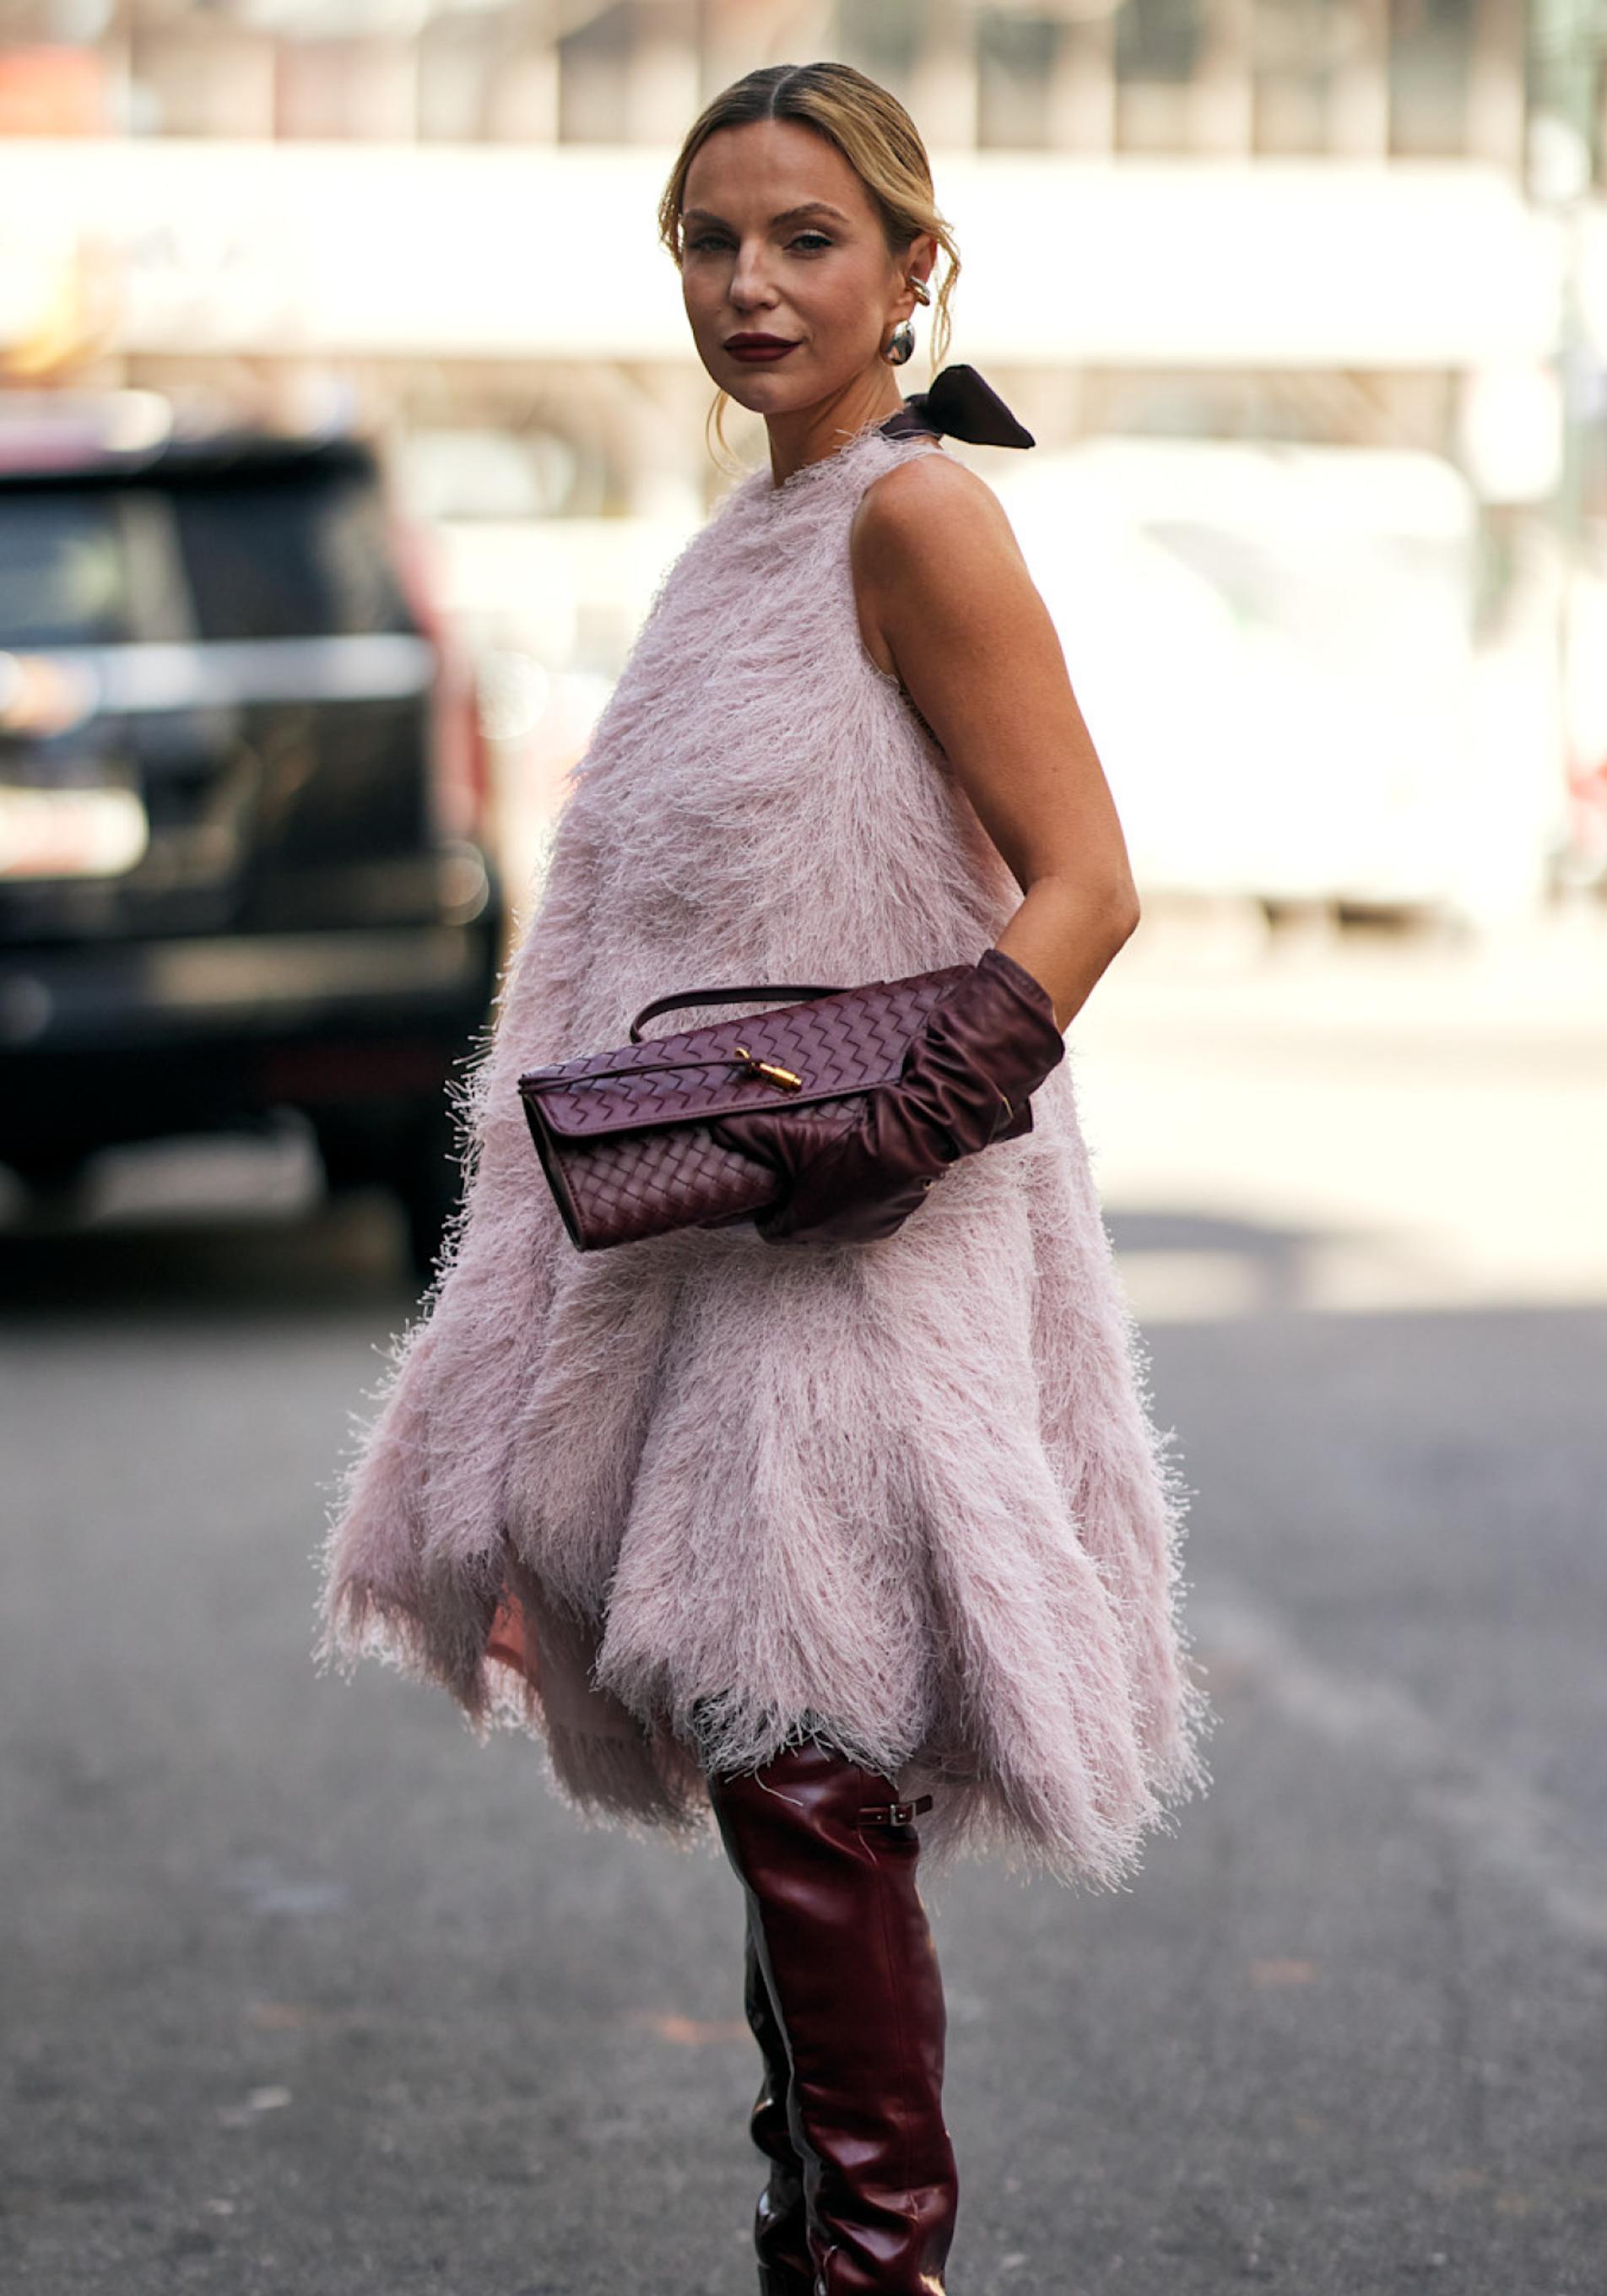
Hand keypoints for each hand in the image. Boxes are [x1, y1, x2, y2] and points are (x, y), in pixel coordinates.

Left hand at [710, 1099, 943, 1245]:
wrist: (908, 1146)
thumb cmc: (847, 1148)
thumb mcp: (792, 1136)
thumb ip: (752, 1133)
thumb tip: (719, 1129)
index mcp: (804, 1225)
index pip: (770, 1230)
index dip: (764, 1211)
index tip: (764, 1195)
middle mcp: (833, 1236)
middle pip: (803, 1227)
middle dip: (796, 1207)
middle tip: (793, 1180)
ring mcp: (864, 1231)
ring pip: (835, 1223)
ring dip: (827, 1206)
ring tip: (825, 1177)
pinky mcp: (889, 1222)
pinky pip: (864, 1217)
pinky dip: (856, 1203)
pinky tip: (855, 1178)